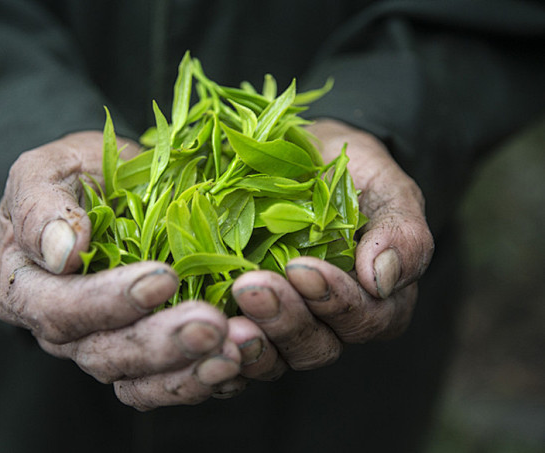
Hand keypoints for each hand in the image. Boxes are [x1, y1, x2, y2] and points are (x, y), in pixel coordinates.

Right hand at [0, 131, 242, 410]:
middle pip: (105, 355)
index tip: (163, 277)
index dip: (109, 300)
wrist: (112, 190)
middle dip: (160, 344)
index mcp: (25, 289)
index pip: (60, 309)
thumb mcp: (47, 171)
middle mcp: (62, 331)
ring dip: (190, 371)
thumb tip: (62, 252)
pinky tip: (241, 358)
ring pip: (140, 381)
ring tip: (236, 351)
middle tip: (211, 325)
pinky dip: (206, 376)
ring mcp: (106, 347)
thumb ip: (41, 207)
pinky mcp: (146, 356)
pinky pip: (171, 382)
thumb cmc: (76, 175)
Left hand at [228, 119, 433, 373]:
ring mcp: (286, 325)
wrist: (301, 162)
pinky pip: (236, 353)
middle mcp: (332, 324)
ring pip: (275, 357)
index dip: (334, 300)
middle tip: (250, 287)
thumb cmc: (349, 173)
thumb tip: (381, 279)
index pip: (364, 318)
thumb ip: (400, 230)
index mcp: (377, 300)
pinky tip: (200, 335)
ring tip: (225, 321)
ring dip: (251, 342)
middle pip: (315, 346)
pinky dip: (220, 351)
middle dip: (284, 320)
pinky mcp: (247, 321)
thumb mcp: (385, 186)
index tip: (301, 268)